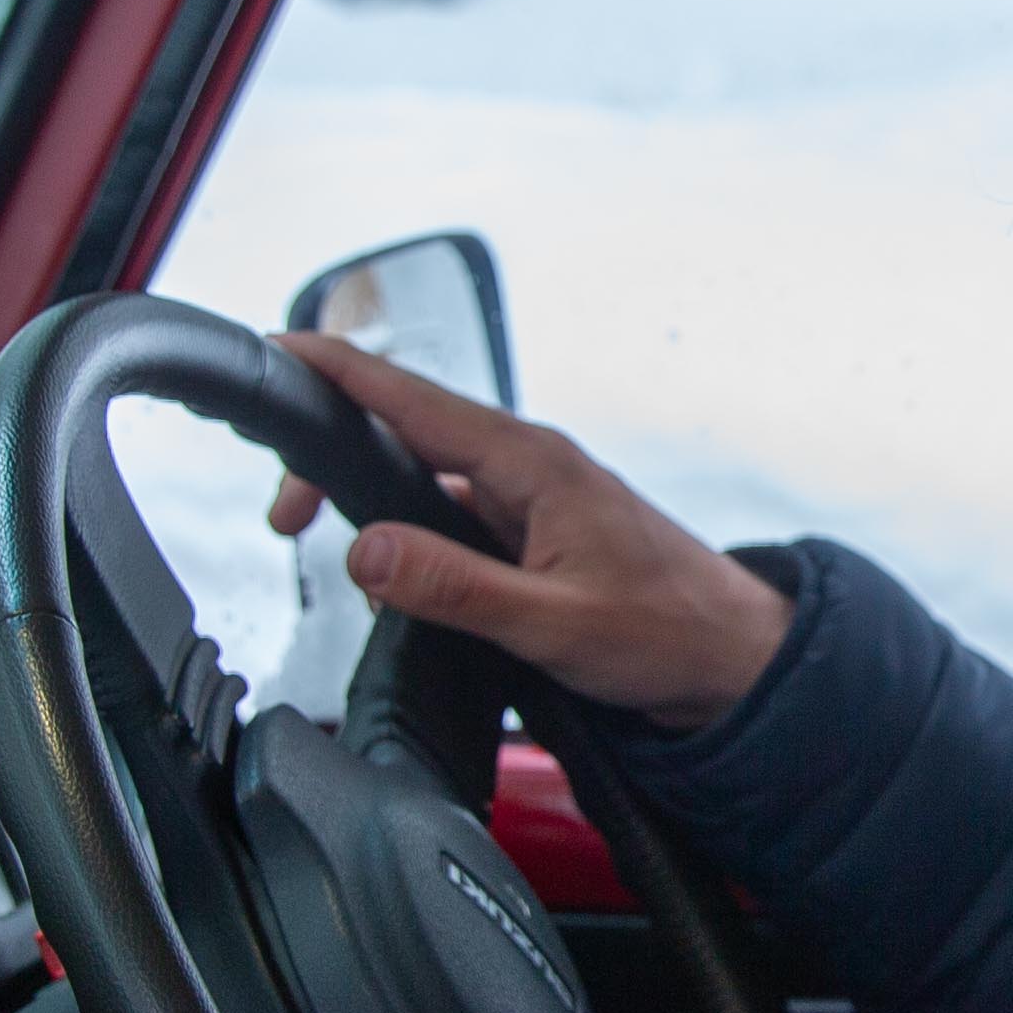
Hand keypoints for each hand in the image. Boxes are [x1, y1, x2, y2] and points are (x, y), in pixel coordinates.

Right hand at [267, 334, 792, 727]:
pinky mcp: (533, 530)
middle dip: (332, 457)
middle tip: (285, 516)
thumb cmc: (669, 633)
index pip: (411, 398)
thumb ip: (455, 589)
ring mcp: (530, 496)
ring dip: (371, 503)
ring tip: (322, 538)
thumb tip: (368, 554)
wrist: (734, 660)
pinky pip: (453, 513)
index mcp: (531, 463)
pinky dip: (412, 534)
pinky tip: (397, 577)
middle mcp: (526, 465)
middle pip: (403, 430)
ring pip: (425, 476)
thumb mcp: (551, 623)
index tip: (278, 352)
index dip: (337, 370)